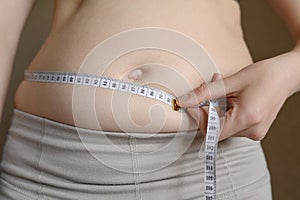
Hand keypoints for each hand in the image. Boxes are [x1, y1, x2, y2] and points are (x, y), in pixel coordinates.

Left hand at [177, 52, 298, 140]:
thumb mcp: (232, 81)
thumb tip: (184, 101)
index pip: (211, 131)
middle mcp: (252, 131)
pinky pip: (232, 125)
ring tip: (225, 92)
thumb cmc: (264, 75)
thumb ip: (205, 93)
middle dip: (208, 111)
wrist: (288, 75)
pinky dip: (226, 113)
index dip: (198, 118)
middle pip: (216, 130)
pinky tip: (232, 98)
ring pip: (223, 127)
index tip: (192, 103)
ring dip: (217, 111)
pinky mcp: (255, 129)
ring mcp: (255, 132)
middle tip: (210, 91)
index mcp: (247, 119)